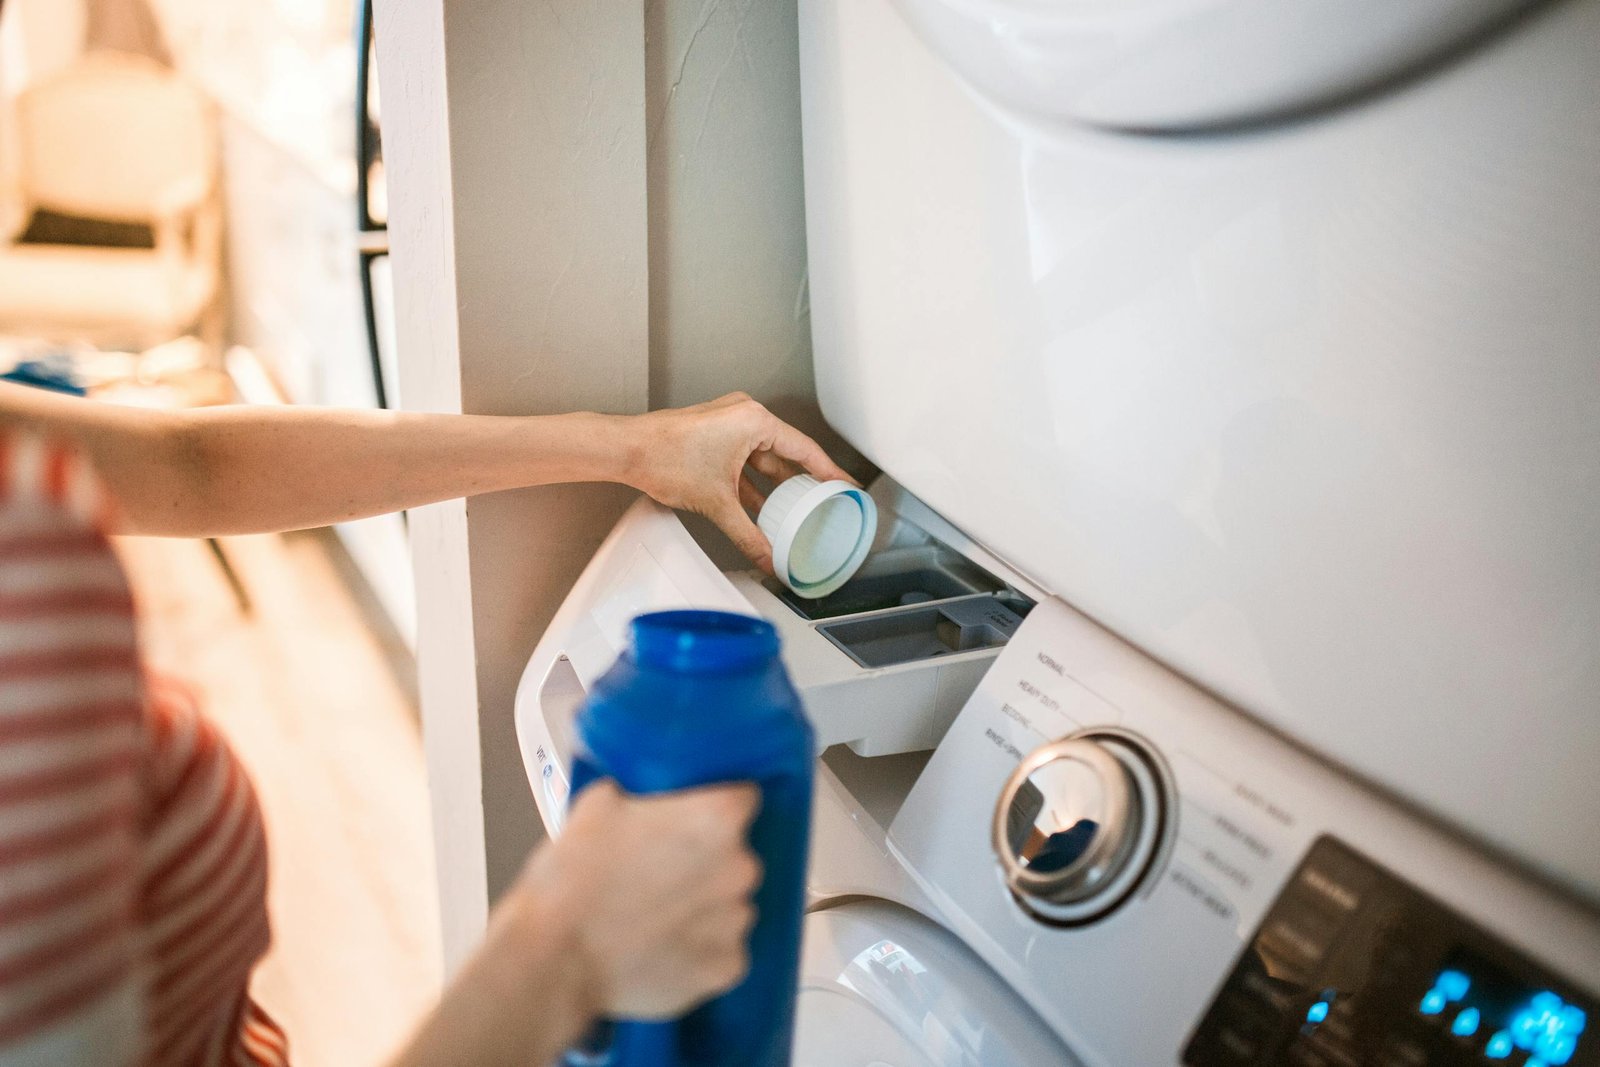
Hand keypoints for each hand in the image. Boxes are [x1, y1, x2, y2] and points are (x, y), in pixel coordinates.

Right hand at [519, 780, 762, 1019]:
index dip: (714, 807)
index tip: (692, 820)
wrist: (554, 956)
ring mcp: (736, 921)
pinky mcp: (725, 968)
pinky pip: (722, 950)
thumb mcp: (597, 805)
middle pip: (735, 856)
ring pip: (729, 904)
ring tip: (654, 915)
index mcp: (716, 819)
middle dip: (705, 862)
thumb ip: (638, 793)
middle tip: (660, 872)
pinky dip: (698, 950)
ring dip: (703, 907)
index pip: (742, 799)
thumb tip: (640, 795)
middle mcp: (740, 868)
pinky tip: (660, 947)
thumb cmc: (573, 881)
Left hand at [624, 393, 854, 572]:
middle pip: (786, 454)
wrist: (627, 450)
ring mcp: (728, 423)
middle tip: (824, 502)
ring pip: (764, 459)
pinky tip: (761, 507)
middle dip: (802, 482)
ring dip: (776, 485)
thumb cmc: (665, 458)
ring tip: (795, 510)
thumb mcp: (718, 503)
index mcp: (755, 421)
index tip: (845, 486)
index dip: (829, 472)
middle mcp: (745, 416)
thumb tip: (768, 558)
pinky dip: (754, 483)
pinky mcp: (714, 434)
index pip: (806, 450)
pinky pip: (745, 460)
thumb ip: (749, 535)